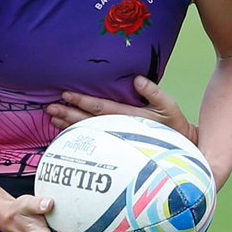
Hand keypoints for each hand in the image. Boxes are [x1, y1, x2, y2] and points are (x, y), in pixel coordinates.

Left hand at [45, 76, 196, 145]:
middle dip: (68, 114)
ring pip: (88, 132)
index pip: (101, 108)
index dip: (82, 101)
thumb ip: (154, 92)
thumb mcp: (169, 106)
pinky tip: (65, 133)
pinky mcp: (116, 146)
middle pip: (88, 121)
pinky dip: (78, 137)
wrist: (181, 152)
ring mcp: (116, 140)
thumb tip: (137, 79)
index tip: (66, 95)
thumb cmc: (175, 127)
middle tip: (50, 109)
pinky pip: (93, 141)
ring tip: (52, 118)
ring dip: (68, 125)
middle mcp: (119, 129)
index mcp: (129, 117)